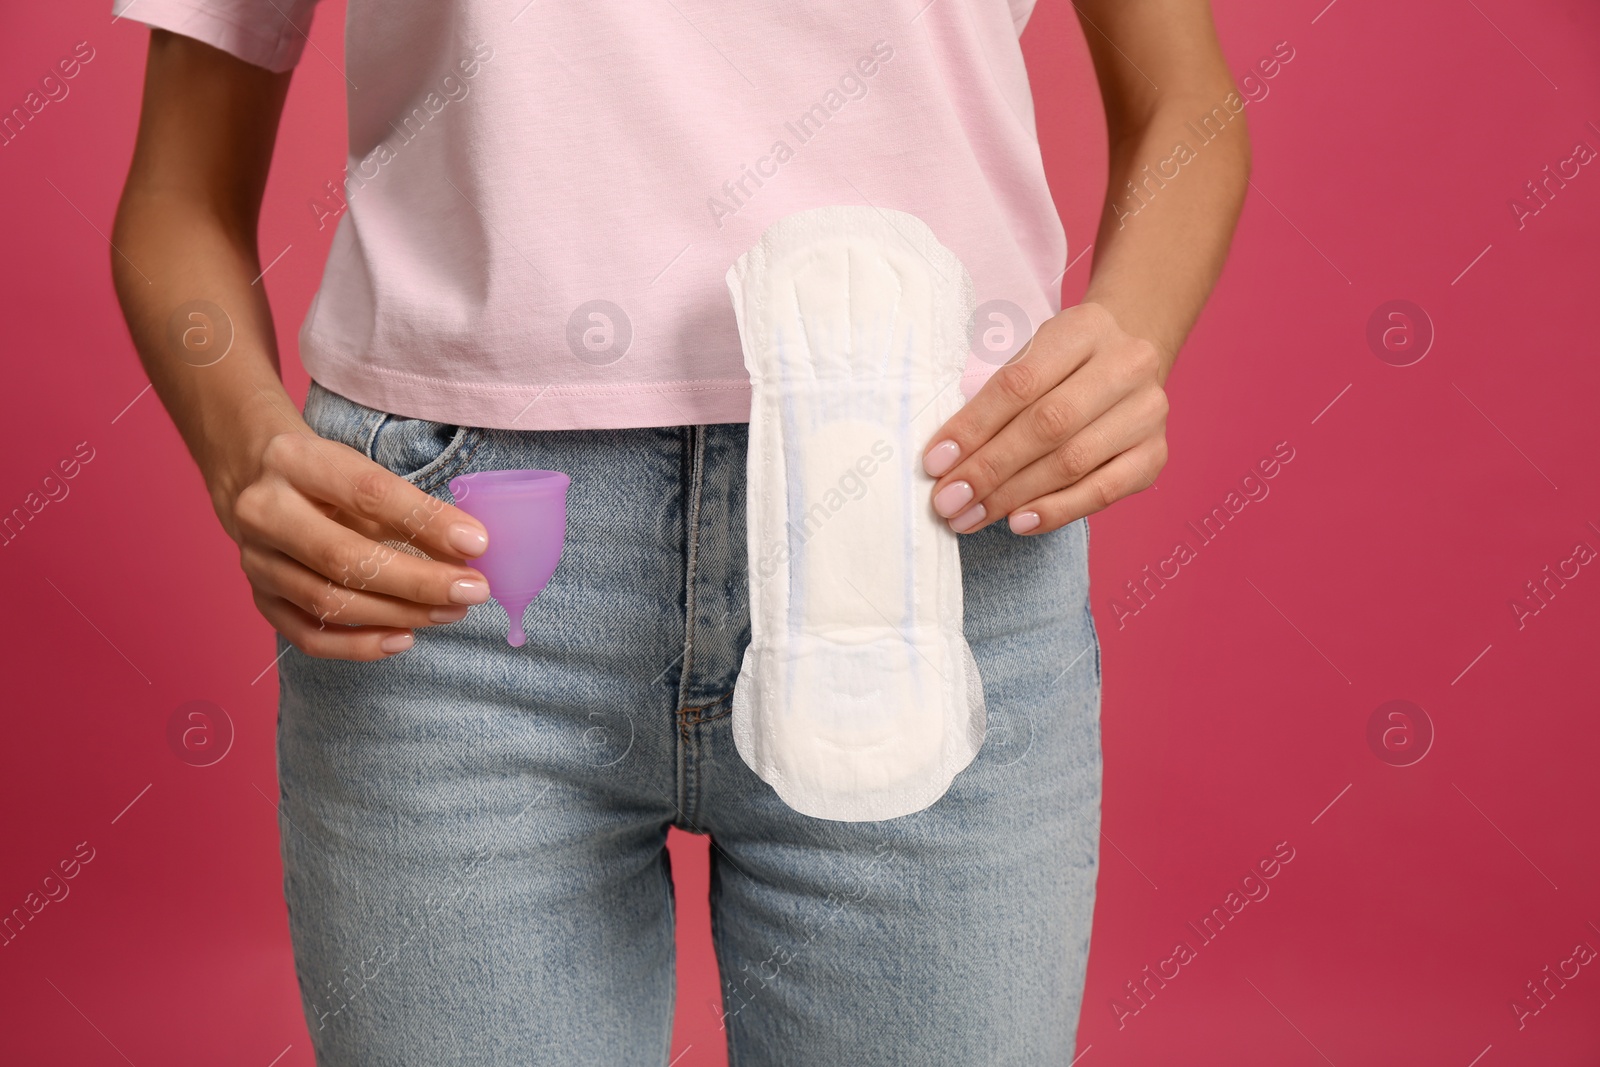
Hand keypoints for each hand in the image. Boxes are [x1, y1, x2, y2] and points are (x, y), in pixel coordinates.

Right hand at [223, 426, 491, 660]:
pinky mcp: (258, 599)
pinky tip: (403, 639)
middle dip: (418, 581)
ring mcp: (255, 561)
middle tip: (471, 591)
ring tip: (450, 612)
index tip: (476, 543)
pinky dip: (359, 645)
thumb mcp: (361, 471)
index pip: (368, 495)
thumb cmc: (324, 476)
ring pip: (329, 602)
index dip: (426, 522)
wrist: (251, 477)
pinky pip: (308, 636)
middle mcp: (264, 511)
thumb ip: (409, 508)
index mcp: (295, 461)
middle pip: (344, 558)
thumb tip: (468, 549)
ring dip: (399, 614)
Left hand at [921, 301, 1169, 535]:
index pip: (1020, 384)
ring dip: (1013, 496)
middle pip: (1048, 426)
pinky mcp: (1155, 454)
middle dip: (989, 469)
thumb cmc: (1064, 363)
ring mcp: (1147, 412)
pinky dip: (1057, 511)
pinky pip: (1103, 492)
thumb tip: (947, 460)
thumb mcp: (1031, 356)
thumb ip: (995, 399)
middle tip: (949, 500)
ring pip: (1073, 462)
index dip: (973, 427)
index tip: (935, 462)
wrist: (1131, 358)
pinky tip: (1019, 522)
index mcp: (1085, 329)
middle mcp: (1126, 366)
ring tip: (971, 516)